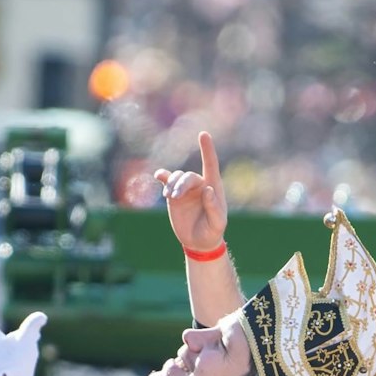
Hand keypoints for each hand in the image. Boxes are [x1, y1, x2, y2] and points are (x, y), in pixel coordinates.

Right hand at [152, 130, 228, 253]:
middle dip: (181, 184)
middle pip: (188, 176)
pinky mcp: (173, 196)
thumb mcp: (217, 223)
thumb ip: (214, 207)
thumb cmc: (212, 231)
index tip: (203, 134)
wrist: (199, 241)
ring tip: (169, 196)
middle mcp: (199, 185)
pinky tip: (158, 176)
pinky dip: (163, 177)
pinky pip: (167, 182)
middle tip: (175, 196)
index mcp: (213, 187)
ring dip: (172, 185)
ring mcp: (185, 189)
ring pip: (176, 178)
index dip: (207, 149)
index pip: (210, 164)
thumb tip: (208, 190)